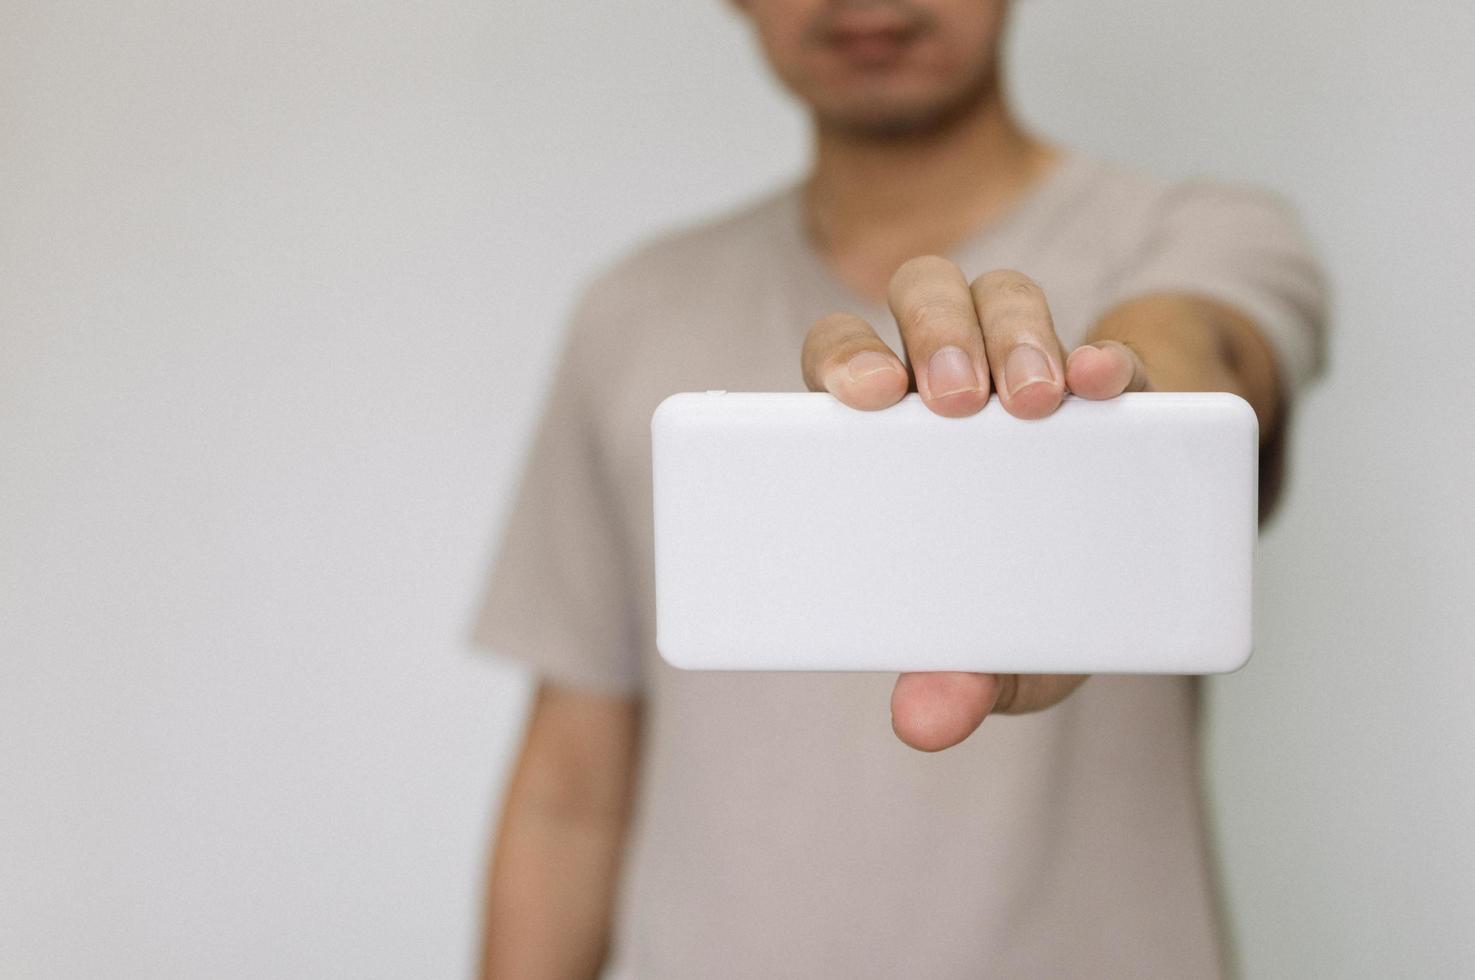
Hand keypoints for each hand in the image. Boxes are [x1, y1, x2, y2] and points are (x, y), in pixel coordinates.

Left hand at [800, 257, 1150, 750]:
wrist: (1136, 556)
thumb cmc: (1032, 587)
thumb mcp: (1003, 644)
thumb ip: (962, 676)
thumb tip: (923, 721)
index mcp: (893, 428)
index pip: (845, 356)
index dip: (845, 359)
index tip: (863, 394)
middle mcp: (951, 379)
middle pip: (919, 302)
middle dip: (933, 335)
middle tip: (956, 401)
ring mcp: (1031, 366)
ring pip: (999, 298)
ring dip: (1010, 334)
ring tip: (1034, 401)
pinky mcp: (1115, 380)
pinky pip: (1106, 346)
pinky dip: (1107, 357)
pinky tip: (1104, 383)